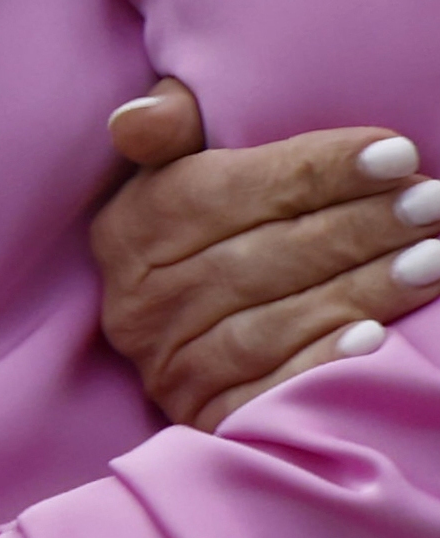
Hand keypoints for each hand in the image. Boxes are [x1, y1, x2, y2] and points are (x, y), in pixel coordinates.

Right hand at [92, 81, 439, 428]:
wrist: (205, 328)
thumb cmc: (211, 227)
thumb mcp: (175, 166)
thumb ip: (167, 128)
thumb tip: (140, 122)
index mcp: (129, 230)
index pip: (221, 192)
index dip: (312, 170)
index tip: (396, 152)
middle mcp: (140, 302)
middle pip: (258, 257)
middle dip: (357, 226)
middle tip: (434, 202)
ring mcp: (171, 365)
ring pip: (272, 322)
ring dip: (361, 290)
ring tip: (435, 258)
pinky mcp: (206, 416)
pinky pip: (269, 389)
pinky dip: (323, 361)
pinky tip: (379, 339)